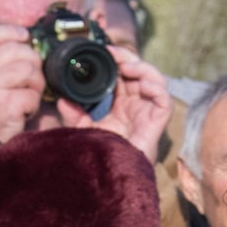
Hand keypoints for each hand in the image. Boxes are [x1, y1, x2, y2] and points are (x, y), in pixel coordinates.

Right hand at [0, 21, 45, 142]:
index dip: (11, 31)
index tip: (25, 37)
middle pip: (18, 50)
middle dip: (33, 65)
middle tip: (28, 81)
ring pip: (29, 69)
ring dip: (35, 86)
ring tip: (25, 96)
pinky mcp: (1, 102)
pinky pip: (32, 94)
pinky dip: (33, 105)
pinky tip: (22, 111)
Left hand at [61, 46, 170, 162]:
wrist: (113, 174)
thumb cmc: (103, 152)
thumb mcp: (84, 129)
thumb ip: (74, 113)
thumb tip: (61, 99)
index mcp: (120, 102)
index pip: (122, 73)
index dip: (116, 59)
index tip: (103, 51)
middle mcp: (136, 103)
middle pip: (139, 72)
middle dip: (128, 58)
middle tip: (113, 53)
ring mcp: (148, 111)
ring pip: (155, 80)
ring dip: (143, 69)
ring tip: (127, 67)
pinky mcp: (158, 120)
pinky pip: (165, 100)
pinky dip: (157, 88)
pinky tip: (143, 84)